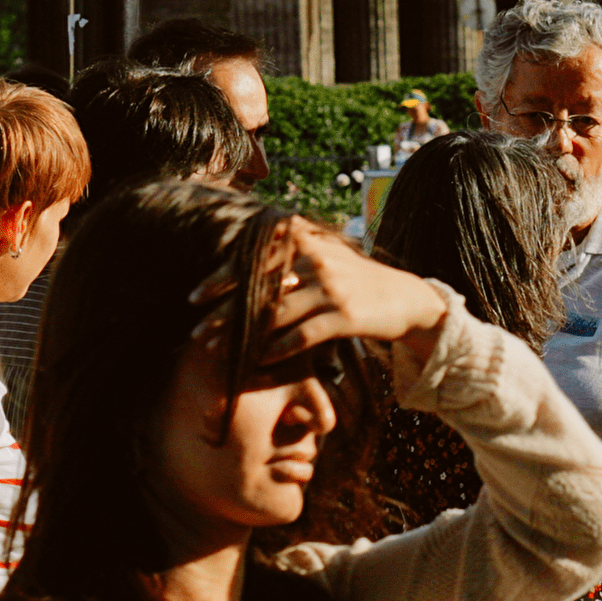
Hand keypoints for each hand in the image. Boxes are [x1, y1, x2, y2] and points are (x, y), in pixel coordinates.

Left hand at [190, 216, 446, 364]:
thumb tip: (242, 259)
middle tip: (198, 332)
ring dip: (243, 336)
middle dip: (223, 312)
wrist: (406, 299)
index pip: (253, 258)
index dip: (220, 279)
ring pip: (276, 314)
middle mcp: (317, 260)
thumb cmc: (356, 280)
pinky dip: (278, 349)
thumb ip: (290, 252)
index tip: (195, 297)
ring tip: (220, 352)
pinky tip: (259, 361)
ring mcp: (332, 288)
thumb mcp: (326, 255)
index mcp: (306, 240)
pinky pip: (303, 336)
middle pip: (258, 287)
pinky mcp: (346, 316)